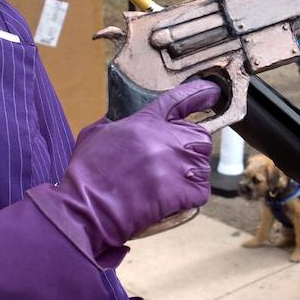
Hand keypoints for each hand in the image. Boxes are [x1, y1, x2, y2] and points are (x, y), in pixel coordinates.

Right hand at [30, 81, 218, 266]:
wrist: (87, 207)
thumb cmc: (86, 174)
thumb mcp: (94, 134)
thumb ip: (113, 124)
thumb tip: (118, 124)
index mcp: (145, 122)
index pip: (180, 100)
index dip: (199, 94)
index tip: (212, 92)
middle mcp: (166, 139)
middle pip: (201, 136)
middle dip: (192, 148)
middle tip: (174, 163)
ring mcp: (176, 165)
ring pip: (203, 165)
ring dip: (191, 175)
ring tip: (168, 184)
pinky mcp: (181, 191)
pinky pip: (201, 191)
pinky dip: (191, 197)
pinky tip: (173, 199)